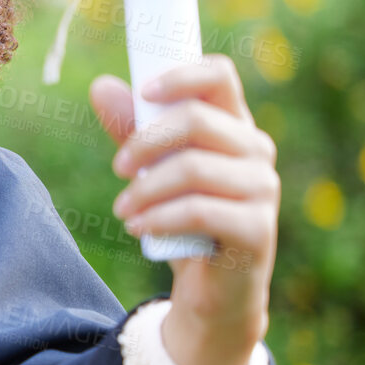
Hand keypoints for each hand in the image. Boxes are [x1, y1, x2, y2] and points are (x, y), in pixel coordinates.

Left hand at [88, 55, 279, 364]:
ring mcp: (263, 189)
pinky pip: (198, 210)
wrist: (214, 289)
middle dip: (145, 141)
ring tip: (124, 209)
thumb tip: (101, 86)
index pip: (220, 75)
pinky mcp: (258, 228)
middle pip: (197, 119)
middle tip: (117, 167)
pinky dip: (159, 217)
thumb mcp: (154, 170)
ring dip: (145, 188)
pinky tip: (138, 227)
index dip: (181, 75)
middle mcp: (256, 150)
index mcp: (235, 125)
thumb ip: (133, 129)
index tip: (142, 92)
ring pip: (193, 168)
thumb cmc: (185, 220)